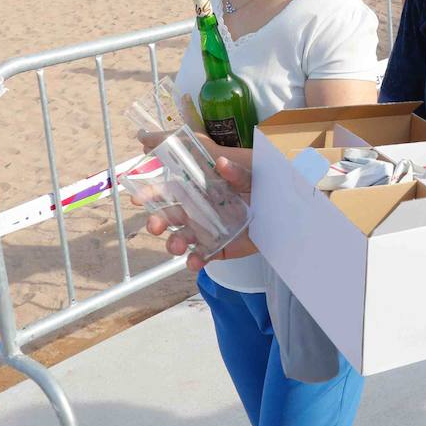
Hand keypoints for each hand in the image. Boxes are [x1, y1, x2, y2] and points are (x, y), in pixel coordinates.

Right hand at [134, 126, 254, 271]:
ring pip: (182, 239)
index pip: (168, 189)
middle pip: (170, 217)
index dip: (151, 193)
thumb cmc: (264, 182)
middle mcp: (199, 209)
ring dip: (174, 243)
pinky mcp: (221, 247)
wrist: (288, 210)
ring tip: (176, 245)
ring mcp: (208, 230)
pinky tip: (193, 262)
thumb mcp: (249, 168)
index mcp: (199, 186)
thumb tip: (220, 163)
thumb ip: (234, 166)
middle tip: (154, 225)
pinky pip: (203, 256)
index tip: (137, 197)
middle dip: (158, 221)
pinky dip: (195, 261)